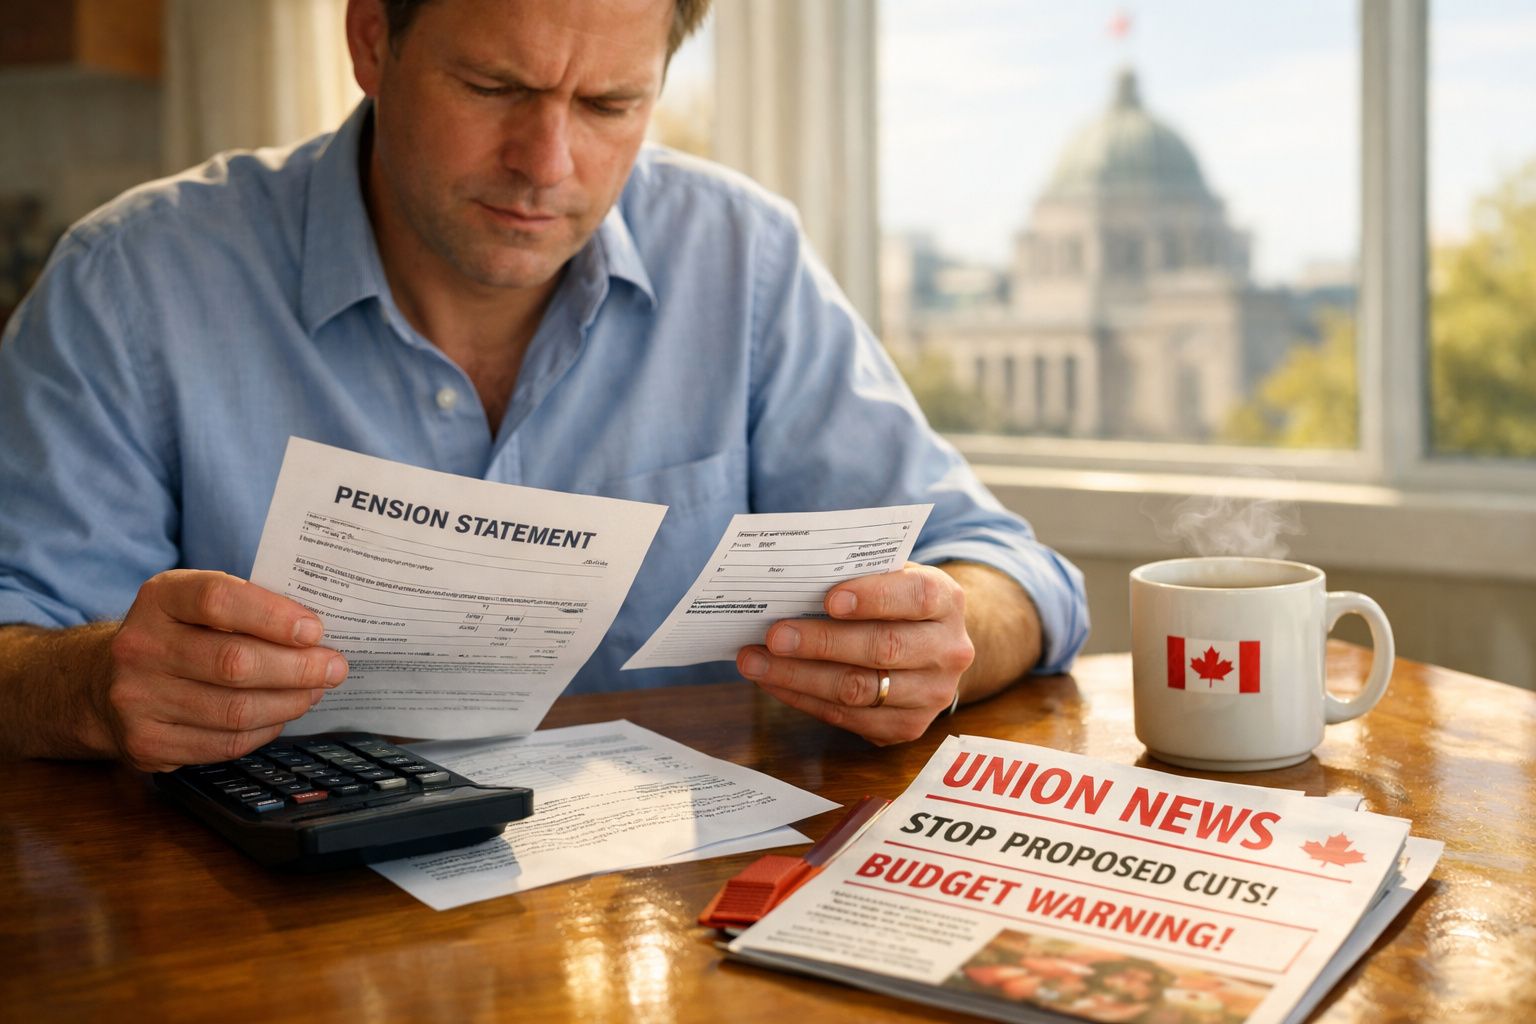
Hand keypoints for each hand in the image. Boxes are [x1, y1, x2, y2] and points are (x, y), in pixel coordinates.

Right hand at [100, 570, 346, 771]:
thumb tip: (317, 634)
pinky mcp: (146, 743)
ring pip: (235, 710)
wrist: (104, 681)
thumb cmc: (178, 634)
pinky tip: (280, 715)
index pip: (218, 599)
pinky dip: (265, 730)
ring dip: (289, 703)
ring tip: (314, 691)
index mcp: (160, 598)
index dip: (273, 616)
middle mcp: (139, 646)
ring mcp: (137, 699)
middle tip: (334, 667)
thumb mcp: (198, 602)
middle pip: (234, 662)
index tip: (314, 630)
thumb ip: (249, 606)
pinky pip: (225, 743)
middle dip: (298, 668)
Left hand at [735, 563, 974, 744]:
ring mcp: (932, 694)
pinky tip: (774, 682)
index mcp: (947, 601)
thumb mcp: (892, 577)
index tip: (828, 600)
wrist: (933, 647)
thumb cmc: (897, 602)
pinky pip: (848, 717)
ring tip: (756, 662)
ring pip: (860, 689)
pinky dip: (804, 699)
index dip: (873, 598)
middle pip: (883, 648)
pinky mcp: (907, 726)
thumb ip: (857, 577)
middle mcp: (948, 650)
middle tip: (774, 636)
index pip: (916, 596)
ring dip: (800, 677)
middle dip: (821, 643)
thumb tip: (791, 583)